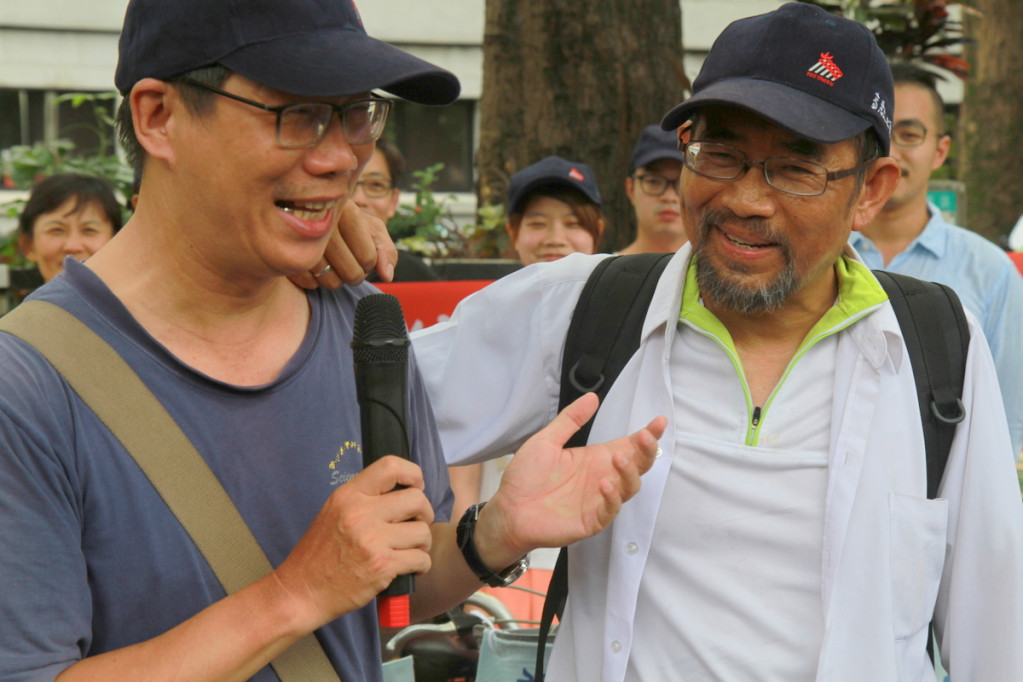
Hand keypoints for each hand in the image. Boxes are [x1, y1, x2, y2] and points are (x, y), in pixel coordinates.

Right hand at [270, 456, 433, 627]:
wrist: (301, 592)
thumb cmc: (318, 555)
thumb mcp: (333, 513)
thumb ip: (364, 500)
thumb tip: (403, 492)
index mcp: (348, 496)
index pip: (390, 466)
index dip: (413, 474)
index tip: (416, 487)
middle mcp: (360, 513)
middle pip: (417, 499)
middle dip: (425, 513)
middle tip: (416, 524)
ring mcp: (372, 540)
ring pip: (422, 531)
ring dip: (422, 543)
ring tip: (411, 550)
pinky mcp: (382, 566)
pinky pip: (421, 559)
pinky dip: (421, 565)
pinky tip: (411, 568)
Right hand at [289, 202, 397, 289]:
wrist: (307, 211)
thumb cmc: (348, 222)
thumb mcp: (372, 229)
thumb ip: (386, 250)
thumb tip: (386, 276)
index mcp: (346, 210)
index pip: (369, 257)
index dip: (370, 263)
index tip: (363, 253)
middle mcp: (321, 221)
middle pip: (352, 273)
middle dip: (355, 274)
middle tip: (348, 263)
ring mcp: (298, 238)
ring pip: (330, 282)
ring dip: (336, 280)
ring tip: (332, 264)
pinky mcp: (281, 251)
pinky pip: (309, 284)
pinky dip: (315, 282)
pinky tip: (315, 267)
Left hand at [478, 393, 665, 563]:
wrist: (508, 509)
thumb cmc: (526, 477)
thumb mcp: (546, 441)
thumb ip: (570, 420)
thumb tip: (592, 397)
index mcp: (596, 458)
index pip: (629, 445)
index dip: (647, 435)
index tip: (659, 421)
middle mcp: (604, 478)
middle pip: (638, 465)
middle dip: (646, 451)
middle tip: (645, 437)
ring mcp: (599, 500)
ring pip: (629, 487)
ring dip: (629, 472)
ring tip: (619, 457)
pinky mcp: (591, 520)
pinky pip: (610, 510)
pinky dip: (612, 497)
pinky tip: (604, 483)